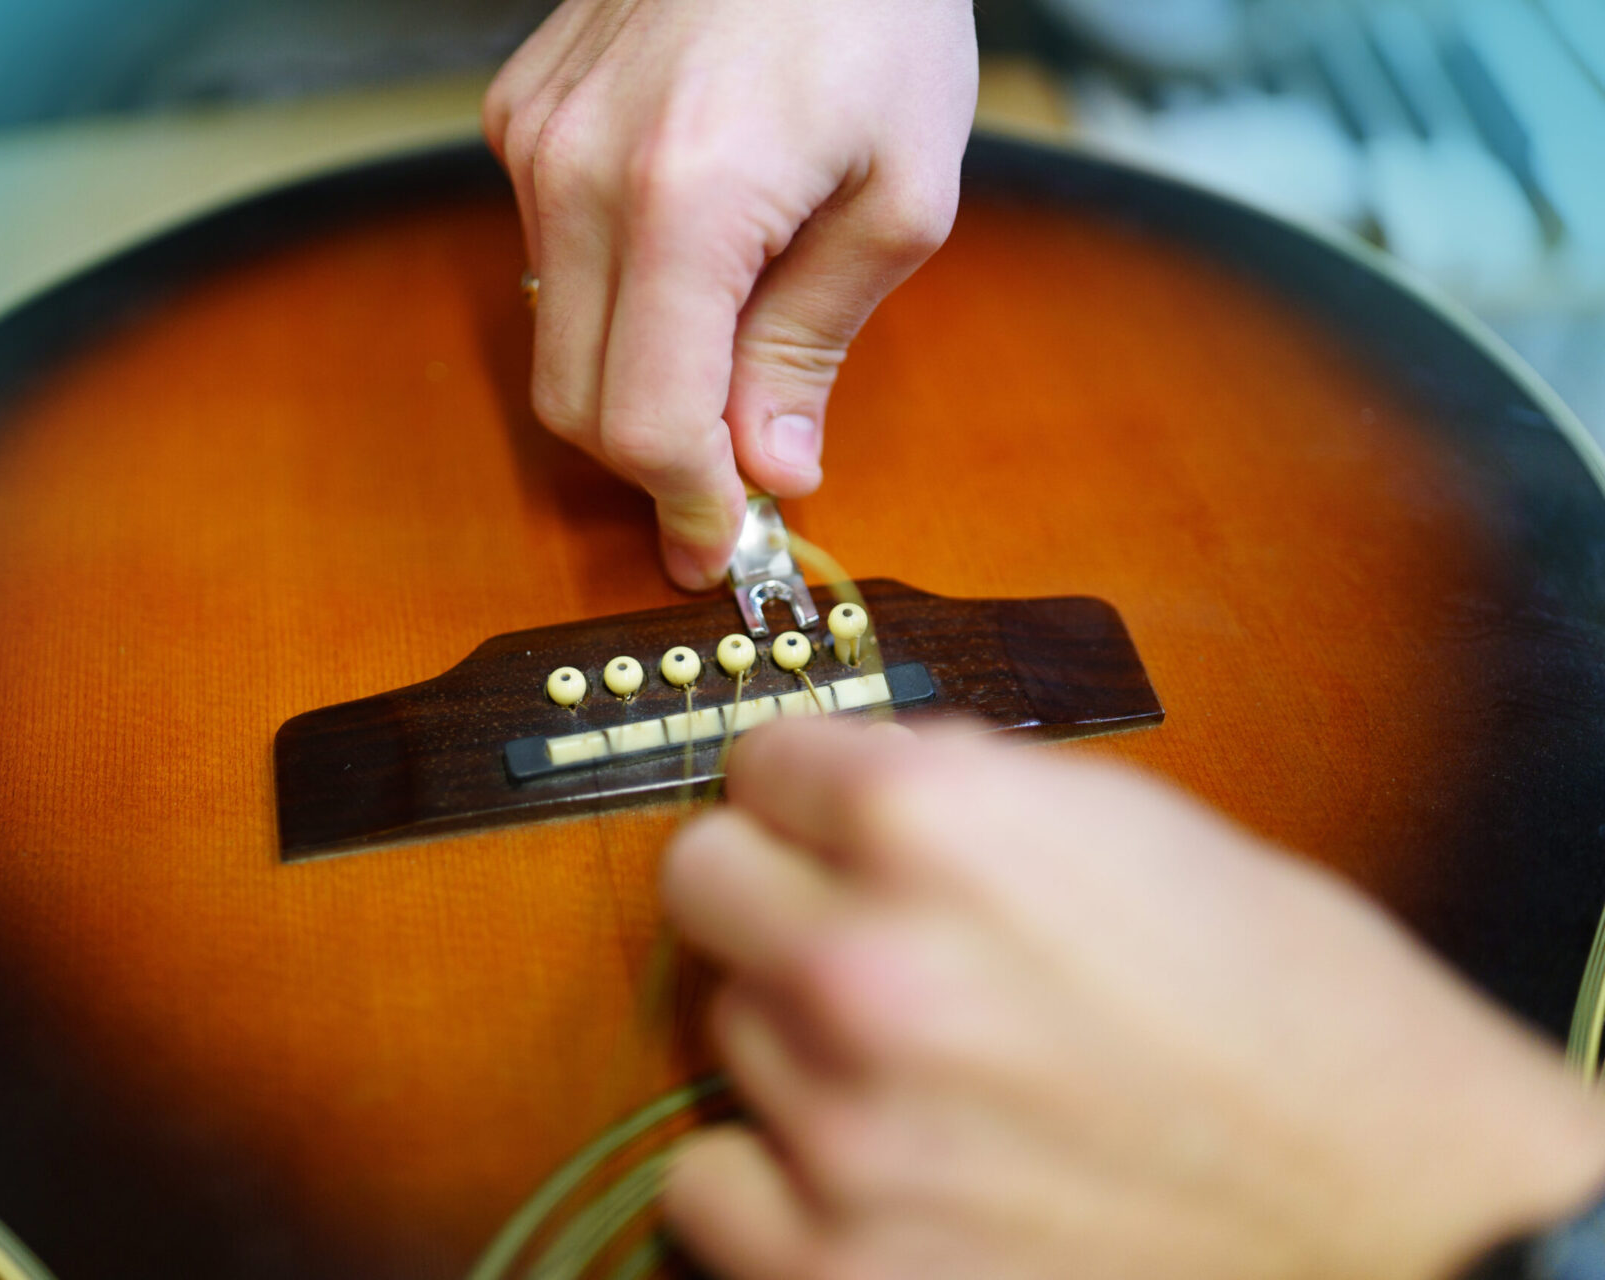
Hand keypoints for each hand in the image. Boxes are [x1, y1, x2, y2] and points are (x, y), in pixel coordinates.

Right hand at [482, 1, 977, 587]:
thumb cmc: (878, 8)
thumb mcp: (900, 194)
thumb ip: (814, 342)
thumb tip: (769, 470)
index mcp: (685, 200)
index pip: (647, 420)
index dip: (687, 506)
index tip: (722, 549)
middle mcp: (577, 172)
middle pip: (576, 400)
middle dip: (652, 463)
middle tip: (729, 488)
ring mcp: (535, 138)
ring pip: (551, 334)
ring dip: (632, 379)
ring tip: (729, 353)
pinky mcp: (521, 113)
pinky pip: (546, 254)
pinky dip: (610, 296)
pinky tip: (686, 256)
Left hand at [660, 719, 1604, 1279]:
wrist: (1403, 1227)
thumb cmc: (1300, 1024)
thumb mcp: (1137, 832)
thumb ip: (964, 795)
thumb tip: (850, 786)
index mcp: (940, 821)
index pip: (761, 762)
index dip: (808, 793)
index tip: (826, 823)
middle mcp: (866, 963)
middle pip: (705, 881)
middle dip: (780, 897)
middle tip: (865, 940)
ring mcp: (841, 1127)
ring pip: (723, 1028)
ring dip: (799, 1039)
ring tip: (928, 1071)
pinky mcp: (835, 1268)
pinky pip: (709, 1184)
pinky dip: (777, 1177)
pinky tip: (874, 1172)